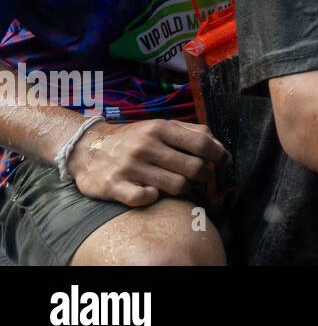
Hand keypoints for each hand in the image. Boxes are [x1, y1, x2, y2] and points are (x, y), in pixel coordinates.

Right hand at [66, 119, 228, 206]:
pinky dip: (153, 198)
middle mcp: (146, 146)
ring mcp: (130, 166)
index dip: (220, 156)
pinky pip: (145, 198)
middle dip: (205, 177)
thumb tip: (220, 148)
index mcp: (160, 128)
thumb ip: (191, 133)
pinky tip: (152, 192)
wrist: (87, 147)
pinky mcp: (114, 185)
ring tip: (179, 185)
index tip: (224, 163)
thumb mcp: (160, 127)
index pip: (202, 143)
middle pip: (194, 168)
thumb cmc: (134, 138)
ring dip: (184, 189)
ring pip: (176, 186)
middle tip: (202, 179)